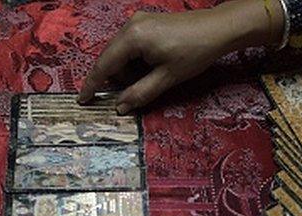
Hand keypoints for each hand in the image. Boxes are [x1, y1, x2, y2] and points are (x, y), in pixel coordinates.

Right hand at [78, 0, 280, 112]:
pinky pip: (131, 45)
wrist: (218, 29)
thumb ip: (140, 94)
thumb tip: (119, 107)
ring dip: (128, 71)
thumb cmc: (194, 52)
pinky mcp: (147, 22)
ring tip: (151, 78)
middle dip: (116, 79)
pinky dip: (135, 61)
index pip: (104, 65)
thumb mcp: (166, 79)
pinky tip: (152, 68)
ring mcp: (138, 21)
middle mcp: (130, 25)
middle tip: (130, 94)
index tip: (82, 100)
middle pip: (110, 58)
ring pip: (120, 52)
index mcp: (132, 37)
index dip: (92, 85)